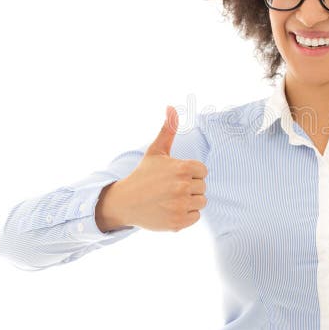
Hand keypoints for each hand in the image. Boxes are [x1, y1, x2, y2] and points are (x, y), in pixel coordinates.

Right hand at [100, 105, 208, 231]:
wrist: (125, 202)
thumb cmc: (144, 175)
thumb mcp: (156, 151)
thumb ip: (168, 129)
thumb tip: (171, 106)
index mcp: (181, 168)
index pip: (203, 171)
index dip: (190, 173)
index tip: (174, 176)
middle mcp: (182, 187)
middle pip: (202, 187)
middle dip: (189, 187)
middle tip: (170, 188)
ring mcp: (180, 206)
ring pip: (201, 202)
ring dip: (189, 201)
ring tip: (170, 199)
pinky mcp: (178, 223)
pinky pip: (196, 217)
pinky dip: (186, 216)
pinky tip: (170, 210)